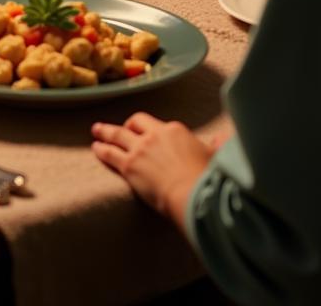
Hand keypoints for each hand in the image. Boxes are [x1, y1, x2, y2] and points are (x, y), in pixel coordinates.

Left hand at [91, 113, 213, 223]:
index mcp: (176, 131)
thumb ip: (218, 146)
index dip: (151, 129)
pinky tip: (96, 148)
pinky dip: (101, 149)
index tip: (148, 134)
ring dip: (105, 132)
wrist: (195, 196)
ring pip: (117, 135)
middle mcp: (155, 135)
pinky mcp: (129, 165)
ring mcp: (140, 149)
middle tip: (120, 128)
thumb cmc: (209, 181)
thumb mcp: (216, 158)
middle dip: (126, 125)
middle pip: (135, 123)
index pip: (157, 124)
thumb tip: (224, 138)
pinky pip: (110, 153)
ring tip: (96, 130)